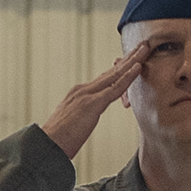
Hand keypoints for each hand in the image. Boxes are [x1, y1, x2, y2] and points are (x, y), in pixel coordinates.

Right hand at [39, 44, 149, 158]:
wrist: (45, 146)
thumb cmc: (57, 141)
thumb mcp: (71, 125)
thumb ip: (80, 118)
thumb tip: (82, 122)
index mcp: (78, 94)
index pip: (103, 78)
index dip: (119, 68)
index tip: (130, 58)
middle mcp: (83, 90)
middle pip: (111, 71)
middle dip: (128, 57)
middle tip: (143, 44)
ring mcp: (88, 95)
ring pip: (116, 74)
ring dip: (132, 60)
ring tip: (146, 48)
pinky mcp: (92, 104)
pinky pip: (115, 88)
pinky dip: (128, 77)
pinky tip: (138, 67)